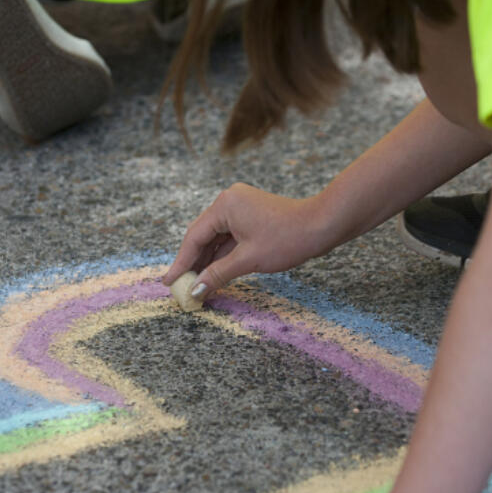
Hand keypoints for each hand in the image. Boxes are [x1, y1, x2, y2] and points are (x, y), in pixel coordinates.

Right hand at [161, 183, 334, 298]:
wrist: (323, 225)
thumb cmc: (288, 238)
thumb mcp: (248, 260)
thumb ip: (217, 274)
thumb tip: (196, 290)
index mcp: (224, 205)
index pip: (194, 237)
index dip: (181, 262)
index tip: (169, 281)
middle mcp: (229, 202)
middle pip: (202, 236)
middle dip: (193, 263)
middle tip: (180, 286)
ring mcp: (241, 208)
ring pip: (216, 239)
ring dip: (207, 261)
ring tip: (195, 285)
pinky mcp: (251, 217)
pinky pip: (229, 238)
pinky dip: (222, 256)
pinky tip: (214, 274)